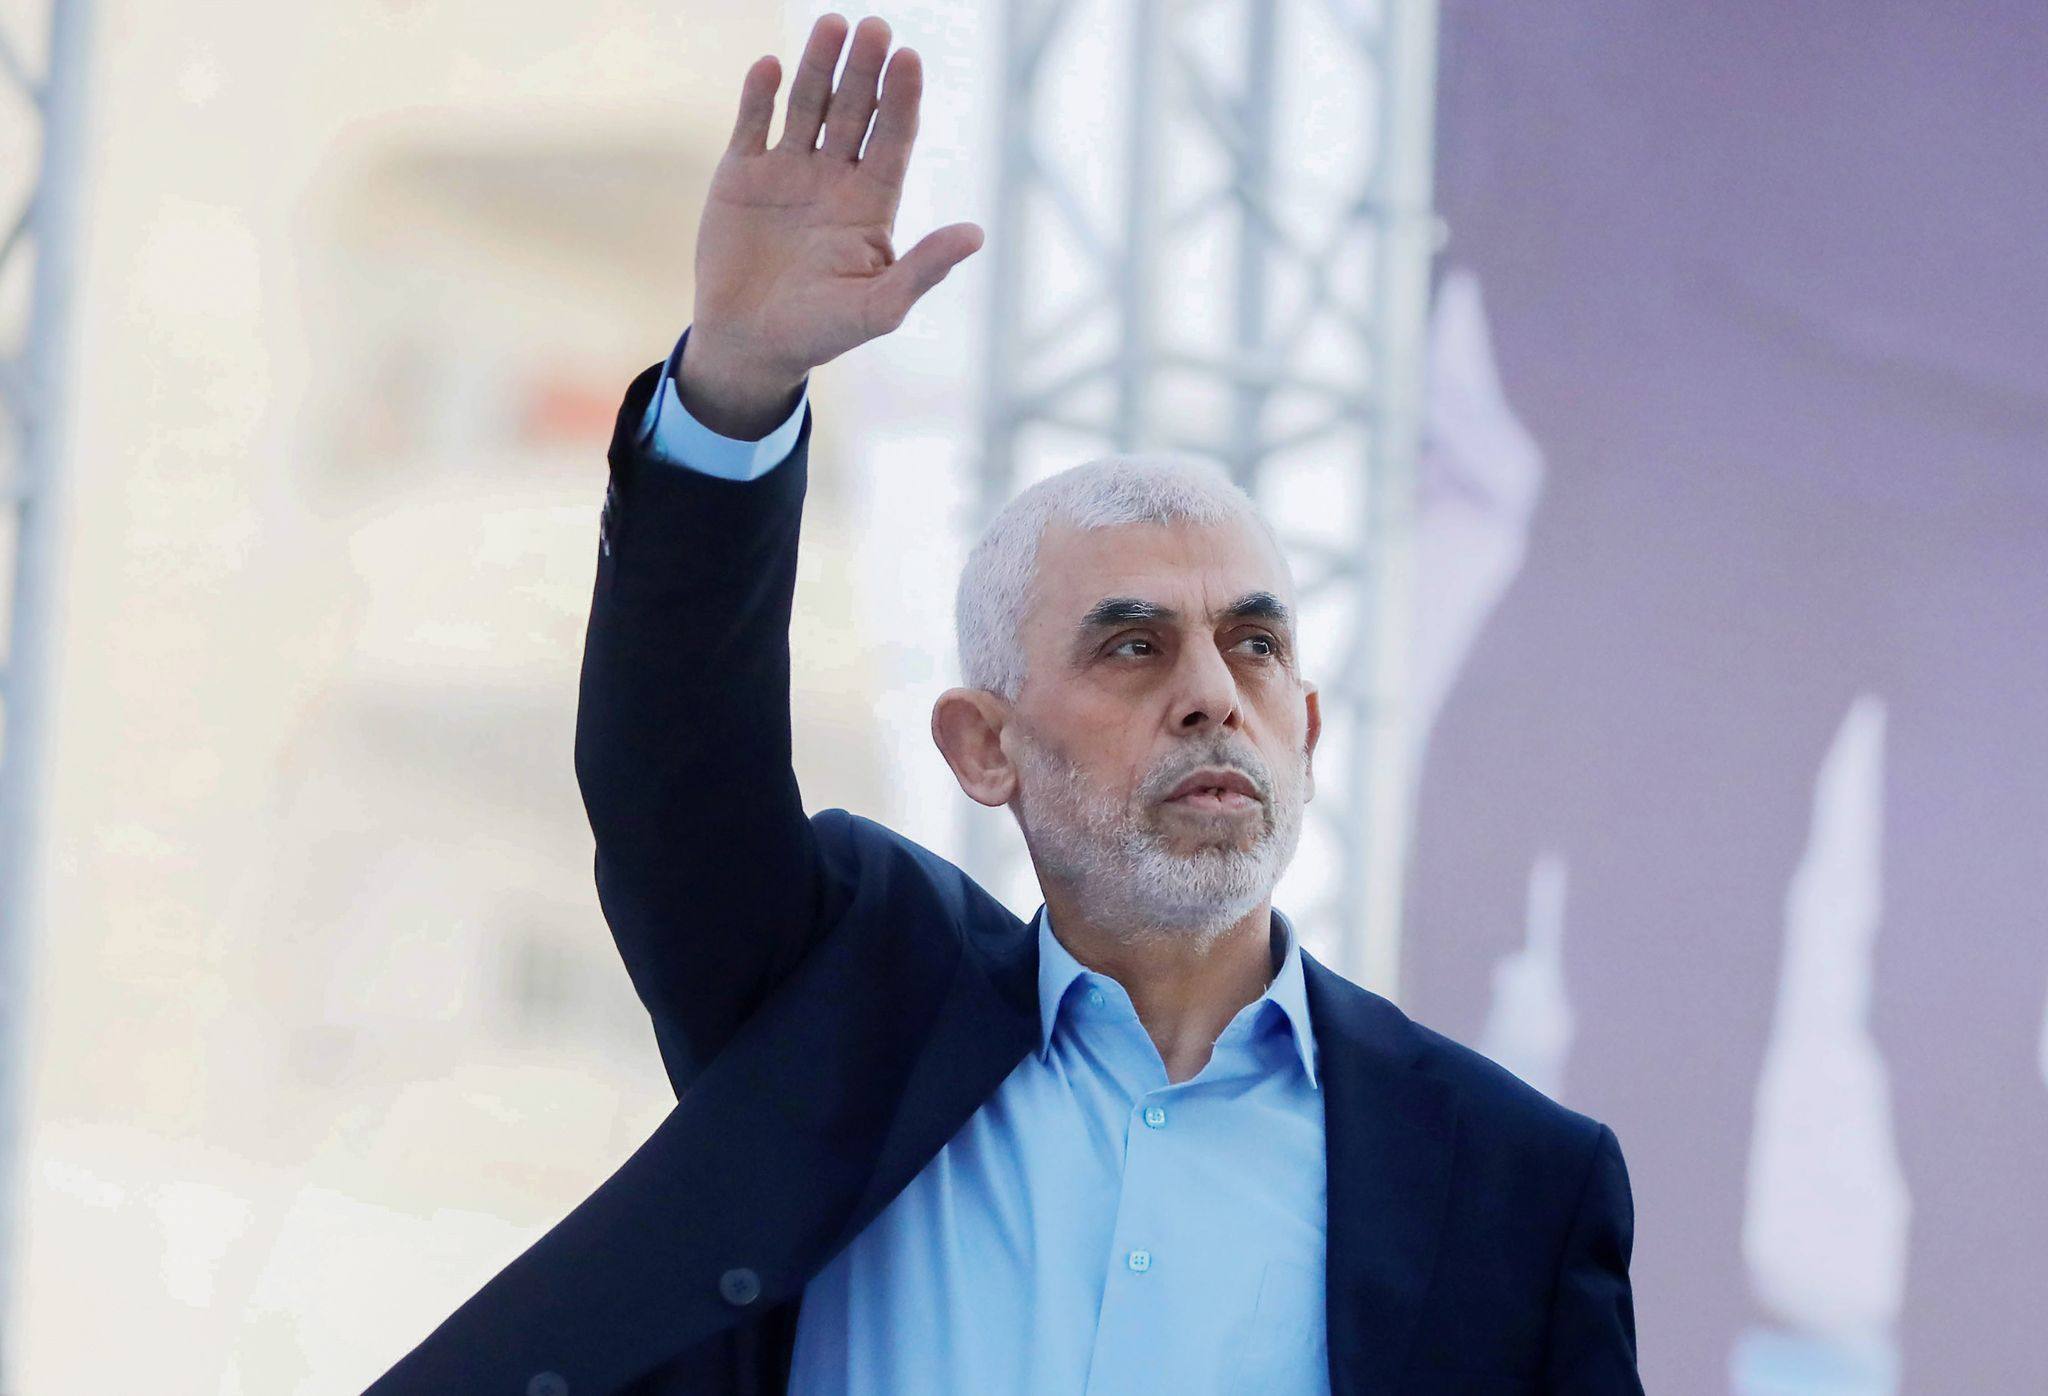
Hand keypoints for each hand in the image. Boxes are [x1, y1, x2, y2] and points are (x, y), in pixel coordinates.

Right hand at [681, 13, 984, 433]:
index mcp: (870, 204)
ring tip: (831, 25)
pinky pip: (753, 124)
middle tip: (875, 26)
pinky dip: (760, 95)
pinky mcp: (741, 175)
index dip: (901, 100)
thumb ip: (923, 269)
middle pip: (854, 111)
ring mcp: (787, 172)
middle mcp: (833, 178)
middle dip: (864, 71)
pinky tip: (770, 67)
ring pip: (807, 106)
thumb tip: (975, 235)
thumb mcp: (878, 308)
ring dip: (819, 67)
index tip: (909, 59)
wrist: (748, 346)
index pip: (892, 139)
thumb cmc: (820, 334)